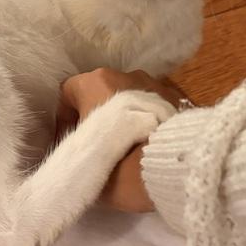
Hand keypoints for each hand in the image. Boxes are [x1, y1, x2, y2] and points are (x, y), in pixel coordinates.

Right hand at [59, 69, 191, 212]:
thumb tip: (81, 157)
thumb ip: (76, 152)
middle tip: (101, 146)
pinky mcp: (180, 99)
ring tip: (130, 147)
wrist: (169, 170)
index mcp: (95, 82)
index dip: (66, 119)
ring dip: (127, 117)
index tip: (70, 141)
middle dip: (99, 115)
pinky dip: (150, 122)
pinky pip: (156, 108)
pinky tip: (151, 146)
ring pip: (133, 98)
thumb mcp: (81, 163)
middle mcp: (125, 75)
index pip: (69, 92)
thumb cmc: (117, 165)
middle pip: (103, 92)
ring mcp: (156, 84)